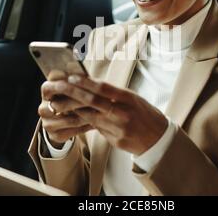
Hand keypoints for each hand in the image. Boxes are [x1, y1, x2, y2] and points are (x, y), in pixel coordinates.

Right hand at [38, 71, 93, 147]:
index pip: (53, 87)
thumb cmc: (70, 97)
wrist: (61, 119)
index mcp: (46, 91)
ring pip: (72, 120)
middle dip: (83, 102)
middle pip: (63, 105)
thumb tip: (87, 77)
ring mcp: (47, 123)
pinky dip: (87, 126)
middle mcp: (42, 108)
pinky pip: (75, 130)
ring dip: (88, 116)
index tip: (87, 84)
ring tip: (103, 112)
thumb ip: (76, 81)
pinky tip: (98, 122)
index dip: (69, 86)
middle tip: (100, 101)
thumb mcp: (71, 87)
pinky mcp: (54, 135)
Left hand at [42, 73, 167, 155]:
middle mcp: (123, 113)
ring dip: (75, 109)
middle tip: (58, 88)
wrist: (158, 138)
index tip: (71, 77)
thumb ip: (114, 94)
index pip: (104, 88)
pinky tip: (79, 117)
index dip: (86, 82)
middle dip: (73, 94)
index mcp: (129, 99)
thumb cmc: (144, 114)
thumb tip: (90, 84)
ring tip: (61, 103)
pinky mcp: (116, 140)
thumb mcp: (133, 99)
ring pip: (90, 117)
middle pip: (93, 101)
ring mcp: (119, 128)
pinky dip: (88, 122)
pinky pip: (97, 129)